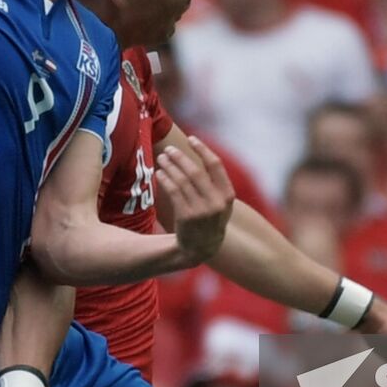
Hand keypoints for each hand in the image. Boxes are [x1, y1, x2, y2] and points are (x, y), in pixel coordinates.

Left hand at [160, 137, 234, 264]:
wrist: (201, 248)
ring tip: (161, 159)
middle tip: (169, 150)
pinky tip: (159, 173)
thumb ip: (215, 182)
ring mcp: (201, 210)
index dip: (202, 149)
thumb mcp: (221, 203)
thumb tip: (199, 152)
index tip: (191, 139)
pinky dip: (165, 179)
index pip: (215, 165)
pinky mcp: (186, 217)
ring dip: (170, 166)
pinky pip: (173, 192)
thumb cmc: (210, 219)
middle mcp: (216, 202)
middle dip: (180, 157)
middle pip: (195, 171)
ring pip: (182, 180)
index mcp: (227, 195)